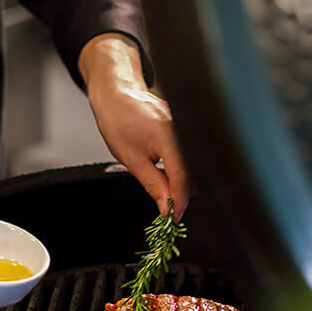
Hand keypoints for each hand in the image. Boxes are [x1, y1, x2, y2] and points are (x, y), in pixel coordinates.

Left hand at [79, 34, 189, 219]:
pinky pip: (189, 153)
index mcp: (169, 136)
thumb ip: (153, 184)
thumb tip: (166, 207)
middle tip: (171, 211)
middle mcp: (183, 129)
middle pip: (194, 171)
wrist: (117, 93)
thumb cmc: (118, 120)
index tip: (175, 217)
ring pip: (193, 163)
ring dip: (183, 181)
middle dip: (184, 193)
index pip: (183, 177)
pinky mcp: (184, 125)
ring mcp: (186, 125)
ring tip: (168, 195)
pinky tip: (170, 177)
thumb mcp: (132, 159)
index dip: (180, 201)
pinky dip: (182, 168)